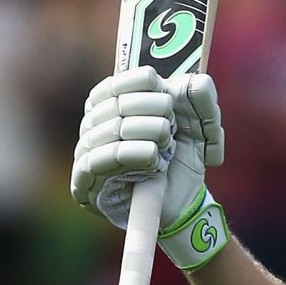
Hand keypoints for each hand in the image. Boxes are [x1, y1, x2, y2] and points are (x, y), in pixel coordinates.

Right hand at [71, 69, 223, 233]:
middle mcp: (92, 128)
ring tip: (168, 143)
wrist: (182, 203)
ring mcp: (86, 154)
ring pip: (113, 130)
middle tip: (173, 123)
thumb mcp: (199, 126)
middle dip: (151, 109)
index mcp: (110, 107)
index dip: (135, 81)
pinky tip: (155, 157)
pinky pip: (102, 159)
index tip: (159, 84)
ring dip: (148, 132)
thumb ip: (201, 99)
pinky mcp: (84, 182)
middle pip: (116, 106)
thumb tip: (199, 82)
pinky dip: (134, 154)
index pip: (113, 85)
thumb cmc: (182, 159)